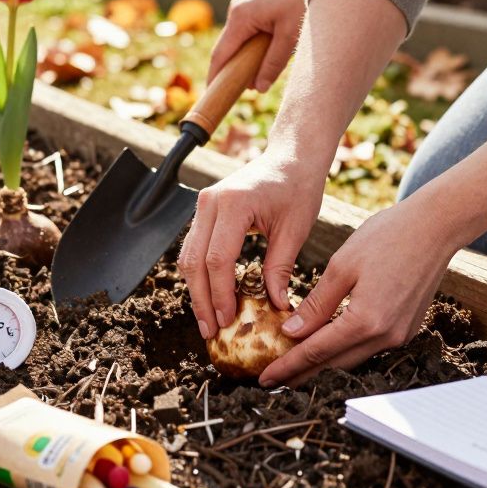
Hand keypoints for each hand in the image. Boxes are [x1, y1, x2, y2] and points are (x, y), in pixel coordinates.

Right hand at [179, 151, 323, 338]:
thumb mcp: (295, 230)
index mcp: (234, 204)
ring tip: (208, 320)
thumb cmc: (298, 188)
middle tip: (211, 331)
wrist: (291, 156)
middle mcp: (210, 202)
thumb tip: (275, 306)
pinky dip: (200, 274)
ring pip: (188, 256)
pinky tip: (210, 296)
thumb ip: (280, 268)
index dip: (220, 294)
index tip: (227, 321)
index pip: (217, 259)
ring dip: (196, 290)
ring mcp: (203, 204)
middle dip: (201, 300)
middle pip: (194, 261)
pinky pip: (194, 247)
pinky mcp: (204, 210)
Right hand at [208, 0, 313, 91]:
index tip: (213, 96)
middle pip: (228, 48)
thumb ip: (273, 63)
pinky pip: (249, 30)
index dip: (215, 78)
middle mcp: (237, 10)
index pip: (220, 55)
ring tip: (263, 74)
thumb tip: (259, 87)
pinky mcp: (256, 2)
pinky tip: (271, 52)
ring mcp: (245, 5)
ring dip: (248, 57)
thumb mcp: (290, 35)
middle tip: (246, 91)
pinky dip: (255, 44)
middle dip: (235, 70)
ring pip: (240, 39)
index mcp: (240, 17)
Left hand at [258, 200, 460, 387]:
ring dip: (323, 363)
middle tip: (273, 379)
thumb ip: (316, 305)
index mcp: (366, 321)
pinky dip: (345, 349)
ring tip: (294, 366)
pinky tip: (327, 345)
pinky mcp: (406, 328)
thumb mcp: (342, 267)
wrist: (436, 226)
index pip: (316, 352)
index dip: (288, 367)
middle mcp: (385, 336)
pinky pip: (369, 347)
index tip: (265, 378)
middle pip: (334, 363)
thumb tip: (291, 332)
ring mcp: (400, 335)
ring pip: (352, 358)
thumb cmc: (387, 237)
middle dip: (302, 373)